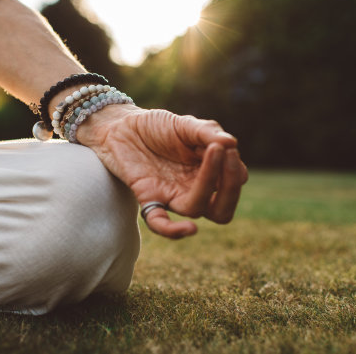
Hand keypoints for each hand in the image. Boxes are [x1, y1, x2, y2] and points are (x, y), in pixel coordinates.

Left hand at [77, 105, 247, 238]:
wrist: (121, 125)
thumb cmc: (155, 126)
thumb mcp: (185, 124)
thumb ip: (207, 133)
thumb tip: (231, 143)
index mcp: (207, 172)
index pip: (235, 182)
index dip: (234, 168)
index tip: (225, 144)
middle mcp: (192, 188)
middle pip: (222, 209)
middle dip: (230, 186)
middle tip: (226, 155)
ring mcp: (171, 195)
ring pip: (197, 209)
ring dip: (208, 185)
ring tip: (211, 152)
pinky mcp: (148, 197)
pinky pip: (160, 223)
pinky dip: (173, 230)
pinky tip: (190, 229)